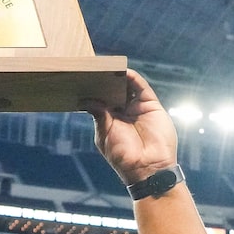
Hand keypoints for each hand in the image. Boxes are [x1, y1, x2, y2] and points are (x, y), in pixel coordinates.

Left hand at [83, 69, 177, 184]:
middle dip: (105, 80)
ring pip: (127, 86)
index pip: (101, 100)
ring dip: (118, 77)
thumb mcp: (105, 134)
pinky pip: (141, 87)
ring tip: (108, 66)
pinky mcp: (150, 105)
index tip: (83, 79)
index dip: (94, 90)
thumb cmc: (123, 155)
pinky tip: (124, 71)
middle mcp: (123, 112)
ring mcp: (137, 108)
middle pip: (114, 90)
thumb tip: (86, 99)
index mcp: (110, 120)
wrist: (148, 167)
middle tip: (94, 68)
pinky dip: (133, 78)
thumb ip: (98, 115)